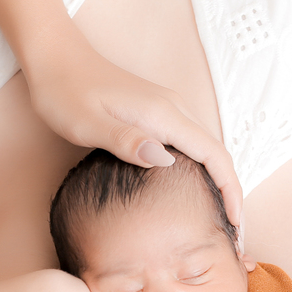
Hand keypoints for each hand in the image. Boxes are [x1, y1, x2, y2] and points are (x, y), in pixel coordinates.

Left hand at [23, 37, 243, 225]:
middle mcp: (173, 108)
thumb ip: (125, 142)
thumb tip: (164, 160)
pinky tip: (195, 188)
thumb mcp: (88, 123)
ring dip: (220, 180)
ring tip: (220, 215)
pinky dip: (203, 168)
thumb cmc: (66, 93)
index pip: (214, 155)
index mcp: (163, 114)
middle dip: (232, 191)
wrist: (56, 59)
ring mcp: (167, 108)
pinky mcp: (157, 111)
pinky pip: (192, 142)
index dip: (230, 190)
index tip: (235, 223)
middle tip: (232, 232)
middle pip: (218, 153)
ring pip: (207, 148)